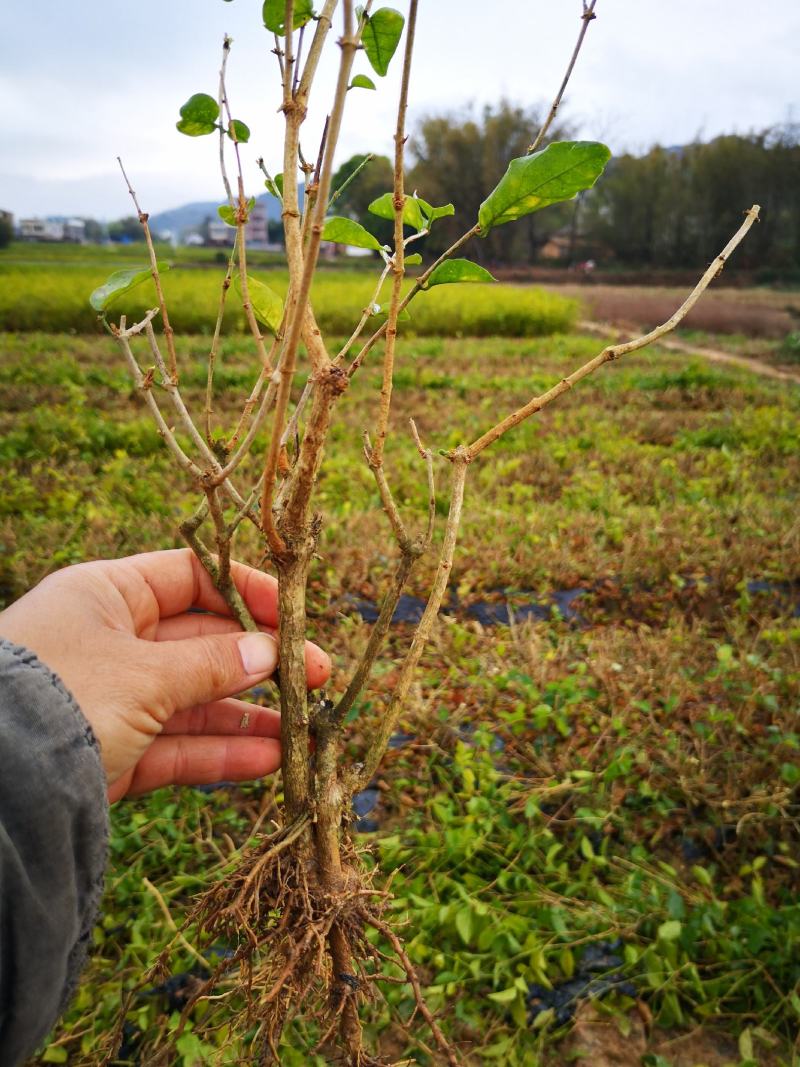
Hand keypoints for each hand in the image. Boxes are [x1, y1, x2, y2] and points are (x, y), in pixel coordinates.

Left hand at [0, 548, 329, 801]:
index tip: (293, 614)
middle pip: (202, 643)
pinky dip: (220, 753)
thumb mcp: (143, 673)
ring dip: (249, 714)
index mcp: (107, 596)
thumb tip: (269, 653)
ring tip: (305, 727)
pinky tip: (269, 760)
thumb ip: (211, 665)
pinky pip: (178, 746)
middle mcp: (111, 641)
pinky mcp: (112, 753)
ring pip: (195, 701)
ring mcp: (112, 700)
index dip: (245, 592)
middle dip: (260, 661)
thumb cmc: (62, 697)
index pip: (191, 577)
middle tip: (317, 676)